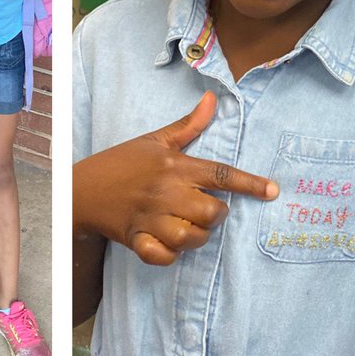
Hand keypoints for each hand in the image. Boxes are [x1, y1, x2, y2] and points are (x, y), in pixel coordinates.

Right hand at [74, 92, 279, 264]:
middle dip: (217, 215)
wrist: (82, 188)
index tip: (272, 191)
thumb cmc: (124, 162)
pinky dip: (170, 255)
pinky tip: (168, 244)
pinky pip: (162, 256)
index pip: (220, 174)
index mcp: (175, 166)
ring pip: (191, 237)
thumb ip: (189, 125)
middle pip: (211, 212)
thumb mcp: (156, 140)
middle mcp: (166, 192)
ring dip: (196, 237)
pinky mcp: (136, 238)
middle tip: (207, 210)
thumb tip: (213, 99)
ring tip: (189, 228)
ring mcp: (150, 217)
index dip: (250, 184)